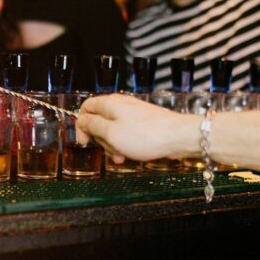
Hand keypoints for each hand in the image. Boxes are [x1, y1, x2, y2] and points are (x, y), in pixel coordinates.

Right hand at [76, 94, 198, 162]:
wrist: (179, 136)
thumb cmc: (146, 136)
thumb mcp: (111, 134)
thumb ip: (93, 125)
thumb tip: (81, 121)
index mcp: (110, 104)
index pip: (86, 107)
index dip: (81, 125)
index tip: (85, 141)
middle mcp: (121, 105)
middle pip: (99, 120)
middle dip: (100, 139)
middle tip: (109, 151)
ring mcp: (133, 113)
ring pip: (113, 129)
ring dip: (113, 145)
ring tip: (121, 156)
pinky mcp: (143, 122)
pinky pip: (126, 133)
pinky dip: (125, 144)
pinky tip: (130, 155)